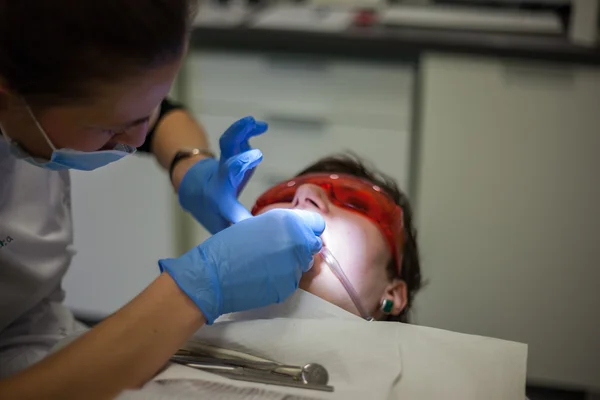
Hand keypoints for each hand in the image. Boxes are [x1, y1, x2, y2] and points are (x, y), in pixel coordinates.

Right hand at [158, 209, 325, 323]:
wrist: (211, 276)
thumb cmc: (227, 247)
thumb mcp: (256, 224)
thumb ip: (280, 226)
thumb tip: (295, 231)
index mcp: (288, 220)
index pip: (316, 224)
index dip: (308, 229)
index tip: (299, 234)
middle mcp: (296, 241)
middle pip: (312, 245)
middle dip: (301, 248)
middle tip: (279, 252)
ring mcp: (294, 265)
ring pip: (302, 265)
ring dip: (291, 265)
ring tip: (265, 265)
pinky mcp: (288, 286)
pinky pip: (291, 281)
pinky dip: (281, 280)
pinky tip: (262, 277)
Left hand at [178, 116, 267, 233]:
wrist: (196, 190)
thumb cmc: (215, 211)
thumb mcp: (223, 228)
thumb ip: (238, 235)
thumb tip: (261, 247)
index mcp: (221, 203)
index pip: (231, 211)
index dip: (240, 218)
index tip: (251, 222)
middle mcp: (222, 180)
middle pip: (228, 169)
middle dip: (239, 163)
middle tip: (255, 157)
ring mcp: (225, 162)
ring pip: (228, 145)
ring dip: (239, 132)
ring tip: (251, 122)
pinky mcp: (231, 151)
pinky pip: (237, 136)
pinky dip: (249, 128)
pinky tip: (261, 125)